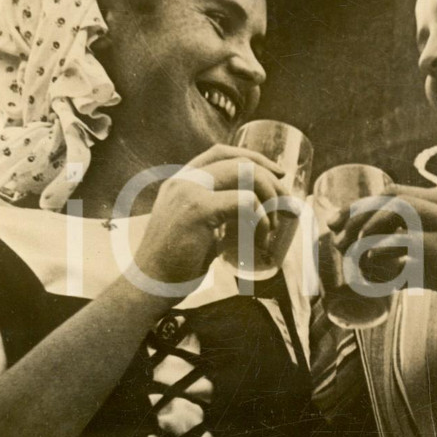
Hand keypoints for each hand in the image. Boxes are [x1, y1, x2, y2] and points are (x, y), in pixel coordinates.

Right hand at [132, 144, 285, 292]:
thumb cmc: (176, 262)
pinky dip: (262, 218)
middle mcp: (184, 179)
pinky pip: (245, 201)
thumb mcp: (198, 226)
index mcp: (183, 180)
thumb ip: (218, 210)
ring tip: (273, 226)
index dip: (255, 157)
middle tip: (287, 207)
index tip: (278, 174)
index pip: (223, 152)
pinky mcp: (197, 210)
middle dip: (272, 182)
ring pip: (246, 174)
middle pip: (241, 161)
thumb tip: (257, 208)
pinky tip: (261, 237)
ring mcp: (189, 191)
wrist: (150, 285)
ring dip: (270, 198)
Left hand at [343, 183, 436, 295]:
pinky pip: (400, 247)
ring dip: (365, 234)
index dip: (360, 206)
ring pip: (393, 214)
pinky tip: (373, 269)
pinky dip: (380, 256)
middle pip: (389, 198)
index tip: (338, 222)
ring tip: (354, 254)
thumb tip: (374, 257)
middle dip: (356, 217)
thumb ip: (418, 241)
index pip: (393, 191)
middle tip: (337, 239)